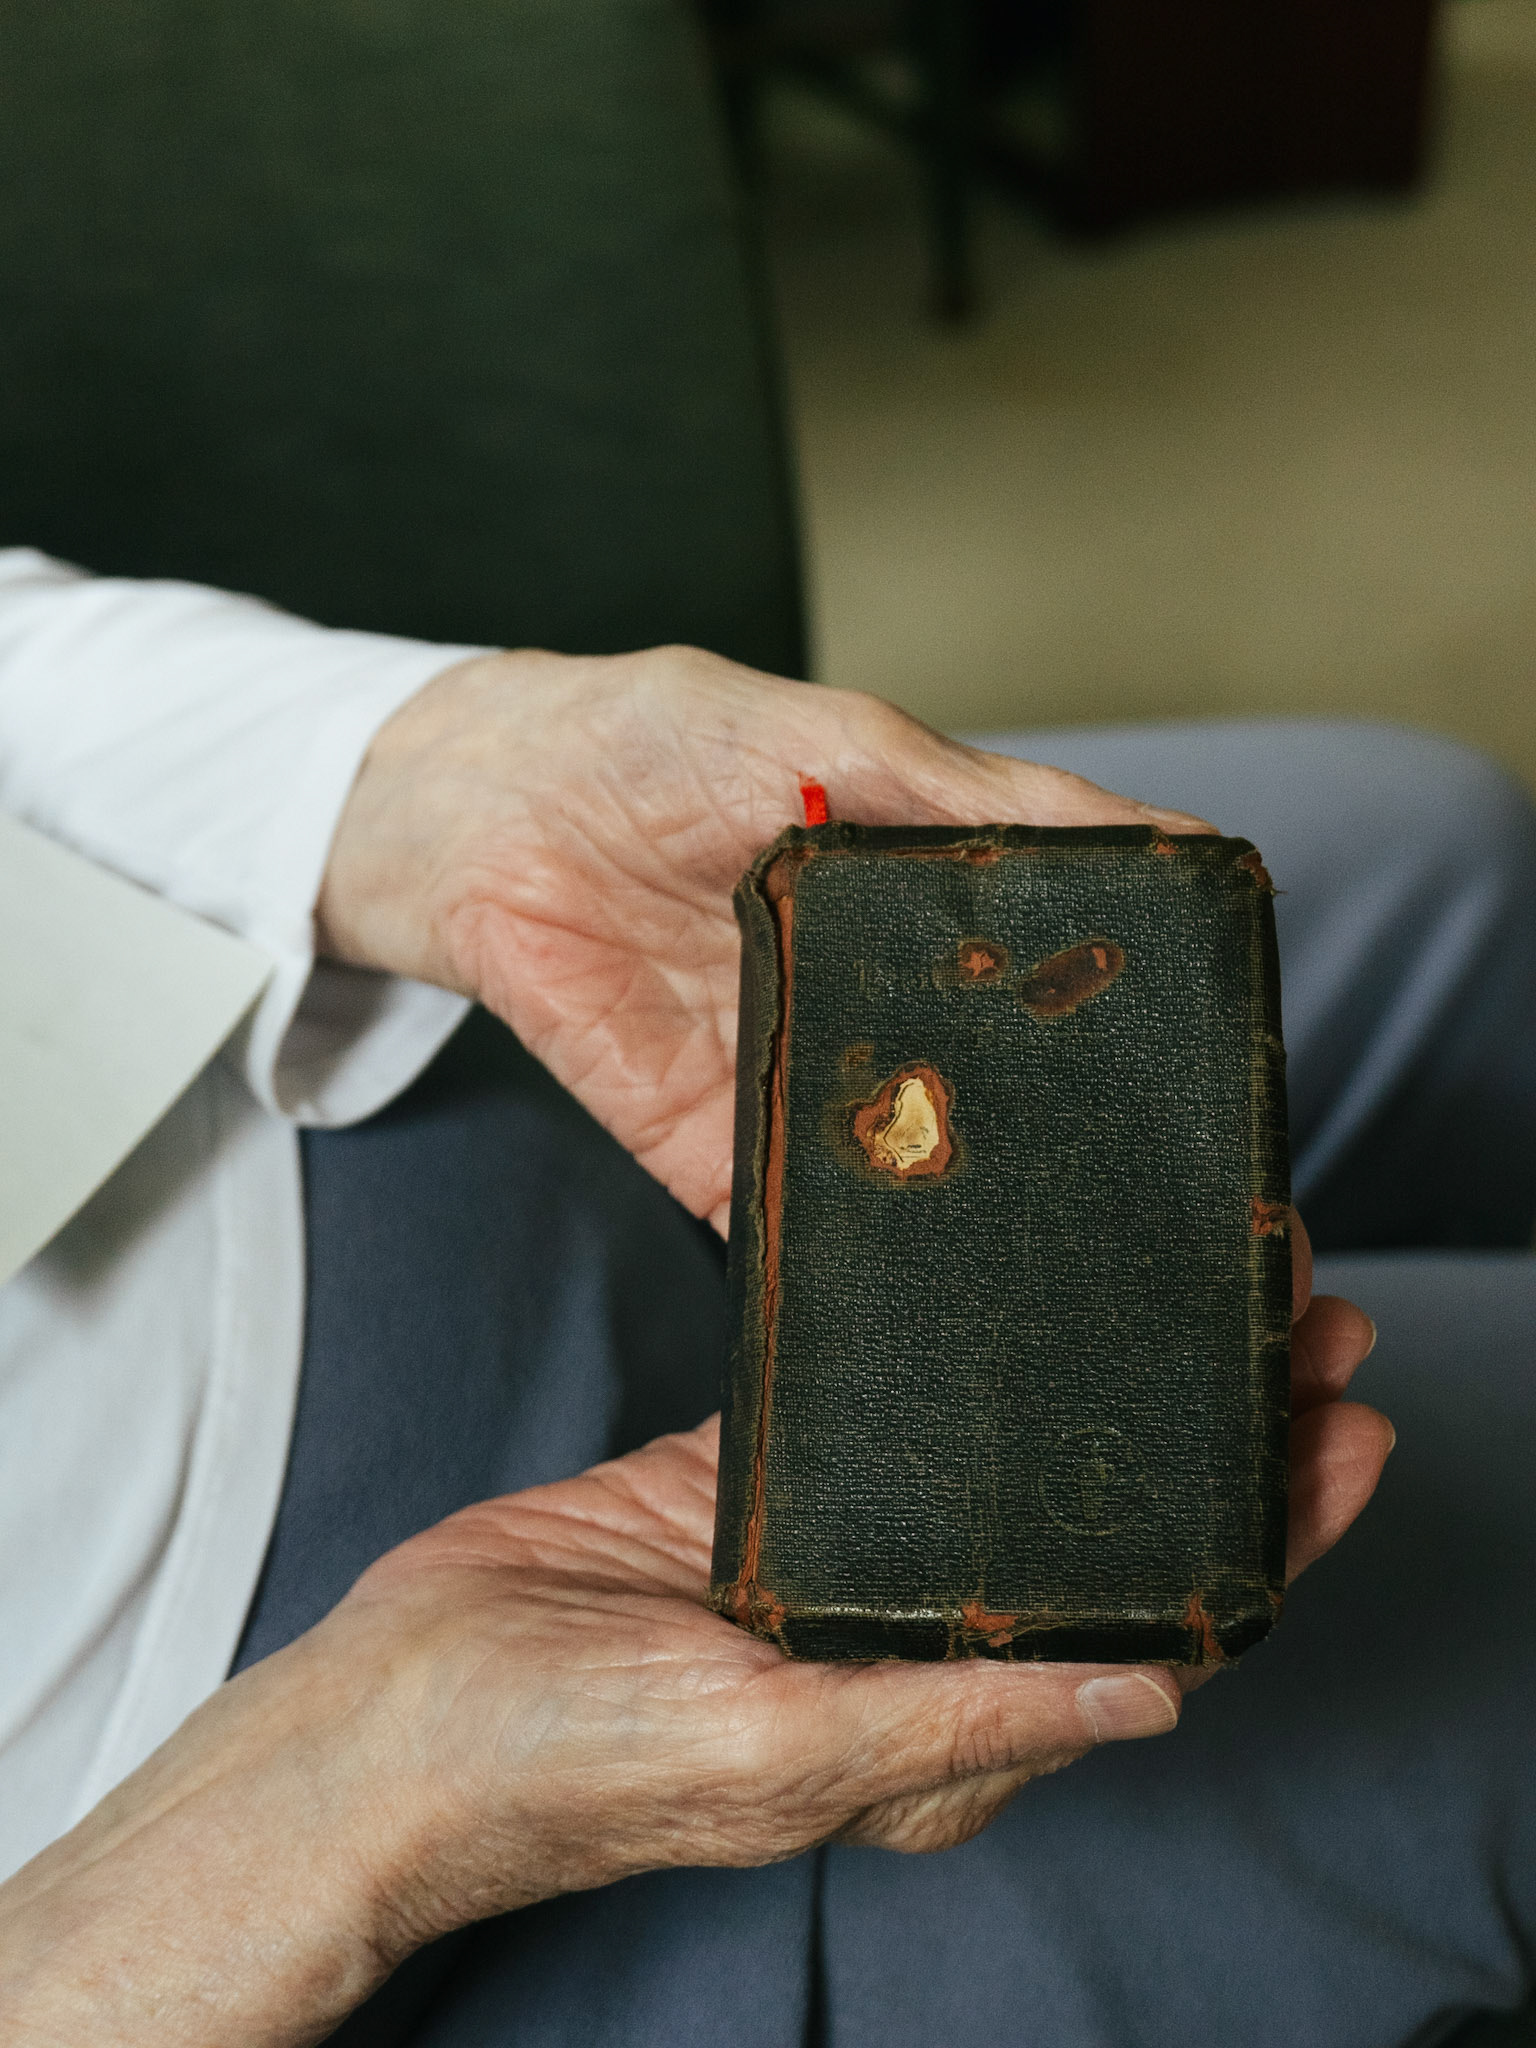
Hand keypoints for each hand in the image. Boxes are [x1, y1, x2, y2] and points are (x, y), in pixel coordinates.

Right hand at [0, 1225, 1384, 2047]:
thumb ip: (960, 1718)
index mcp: (941, 1731)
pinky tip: (1019, 1285)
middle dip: (1225, 1438)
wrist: (395, 1713)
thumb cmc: (567, 1758)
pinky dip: (969, 1349)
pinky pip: (885, 1404)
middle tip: (1310, 1314)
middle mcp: (907, 1645)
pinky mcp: (756, 1481)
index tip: (1348, 1426)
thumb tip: (1161, 1698)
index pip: (1155, 1630)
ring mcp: (832, 1555)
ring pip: (1014, 1458)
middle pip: (1107, 1530)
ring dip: (1115, 1383)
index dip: (1270, 1539)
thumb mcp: (777, 1747)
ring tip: (1205, 1286)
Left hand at [317, 646, 1209, 1229]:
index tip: (1238, 1080)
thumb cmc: (659, 737)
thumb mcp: (837, 737)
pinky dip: (838, 1260)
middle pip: (998, 1096)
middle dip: (1078, 1152)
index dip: (1143, 1023)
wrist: (480, 807)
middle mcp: (881, 1005)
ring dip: (973, 1219)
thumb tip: (1163, 836)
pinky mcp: (708, 1138)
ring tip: (1070, 1278)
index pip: (1059, 976)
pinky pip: (787, 1215)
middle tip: (1184, 1218)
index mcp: (926, 909)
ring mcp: (800, 1077)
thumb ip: (975, 800)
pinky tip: (906, 1294)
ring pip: (908, 1169)